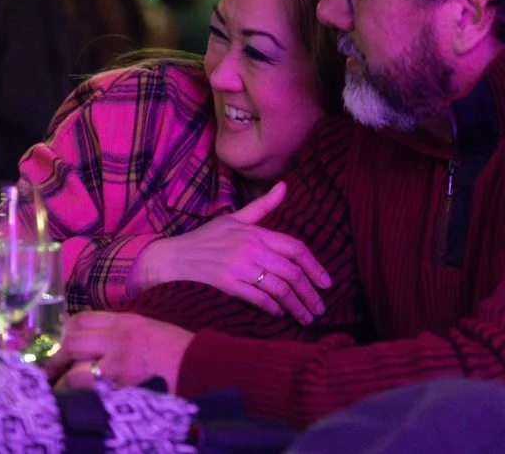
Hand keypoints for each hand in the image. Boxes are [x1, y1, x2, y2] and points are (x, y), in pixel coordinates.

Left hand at [46, 311, 192, 392]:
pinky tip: (79, 401)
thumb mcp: (148, 328)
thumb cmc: (178, 350)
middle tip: (51, 369)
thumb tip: (93, 339)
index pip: (84, 318)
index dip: (67, 329)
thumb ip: (121, 331)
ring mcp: (118, 364)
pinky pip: (92, 393)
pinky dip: (83, 397)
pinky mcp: (121, 388)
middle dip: (58, 357)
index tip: (61, 340)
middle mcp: (117, 339)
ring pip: (76, 371)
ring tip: (61, 389)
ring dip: (66, 381)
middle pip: (73, 341)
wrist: (200, 367)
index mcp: (126, 321)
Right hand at [136, 182, 330, 322]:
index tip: (327, 283)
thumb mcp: (236, 217)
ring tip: (306, 318)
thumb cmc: (208, 236)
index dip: (315, 267)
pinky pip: (257, 298)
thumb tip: (285, 185)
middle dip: (310, 294)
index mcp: (257, 233)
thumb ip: (263, 205)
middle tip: (320, 308)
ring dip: (296, 306)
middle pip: (291, 273)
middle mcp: (252, 249)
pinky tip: (280, 314)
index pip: (296, 249)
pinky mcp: (228, 284)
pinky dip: (272, 308)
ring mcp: (240, 268)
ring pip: (278, 289)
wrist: (177, 254)